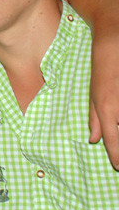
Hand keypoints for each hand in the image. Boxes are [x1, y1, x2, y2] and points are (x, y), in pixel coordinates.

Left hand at [88, 31, 118, 169]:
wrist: (114, 42)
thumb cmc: (102, 69)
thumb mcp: (94, 95)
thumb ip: (95, 118)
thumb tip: (93, 140)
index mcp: (106, 109)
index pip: (113, 140)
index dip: (117, 156)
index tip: (118, 166)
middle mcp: (118, 107)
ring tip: (118, 138)